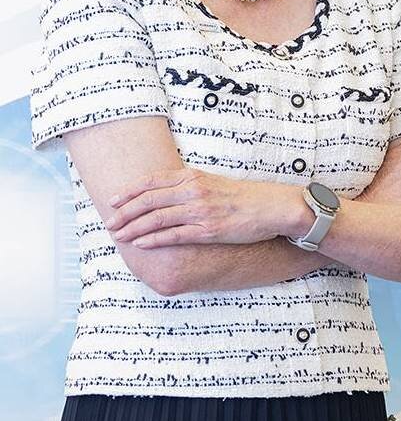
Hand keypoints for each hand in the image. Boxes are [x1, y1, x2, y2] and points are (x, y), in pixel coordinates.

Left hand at [104, 167, 299, 246]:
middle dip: (124, 212)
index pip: (152, 181)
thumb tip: (164, 195)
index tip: (113, 200)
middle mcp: (193, 190)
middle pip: (148, 199)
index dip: (129, 191)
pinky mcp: (208, 230)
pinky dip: (153, 240)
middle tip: (108, 222)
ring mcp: (200, 210)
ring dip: (133, 227)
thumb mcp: (212, 183)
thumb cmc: (243, 196)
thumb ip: (188, 187)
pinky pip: (174, 235)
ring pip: (156, 218)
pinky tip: (140, 244)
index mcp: (192, 176)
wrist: (271, 207)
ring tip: (118, 235)